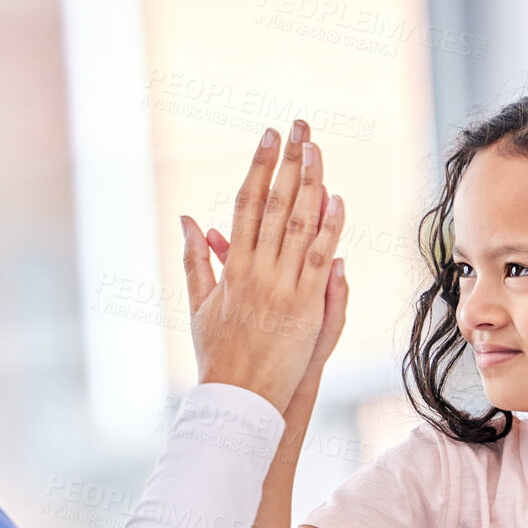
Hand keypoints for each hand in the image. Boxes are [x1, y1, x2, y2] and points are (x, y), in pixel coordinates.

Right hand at [180, 119, 347, 413]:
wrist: (237, 400)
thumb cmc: (217, 356)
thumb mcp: (198, 305)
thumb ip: (196, 259)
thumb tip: (189, 218)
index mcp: (230, 268)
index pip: (246, 204)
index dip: (258, 167)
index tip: (269, 137)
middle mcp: (255, 272)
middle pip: (275, 205)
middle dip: (288, 162)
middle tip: (299, 127)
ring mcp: (281, 288)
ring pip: (300, 225)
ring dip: (311, 184)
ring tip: (318, 150)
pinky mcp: (305, 308)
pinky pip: (320, 259)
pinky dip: (330, 228)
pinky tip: (337, 200)